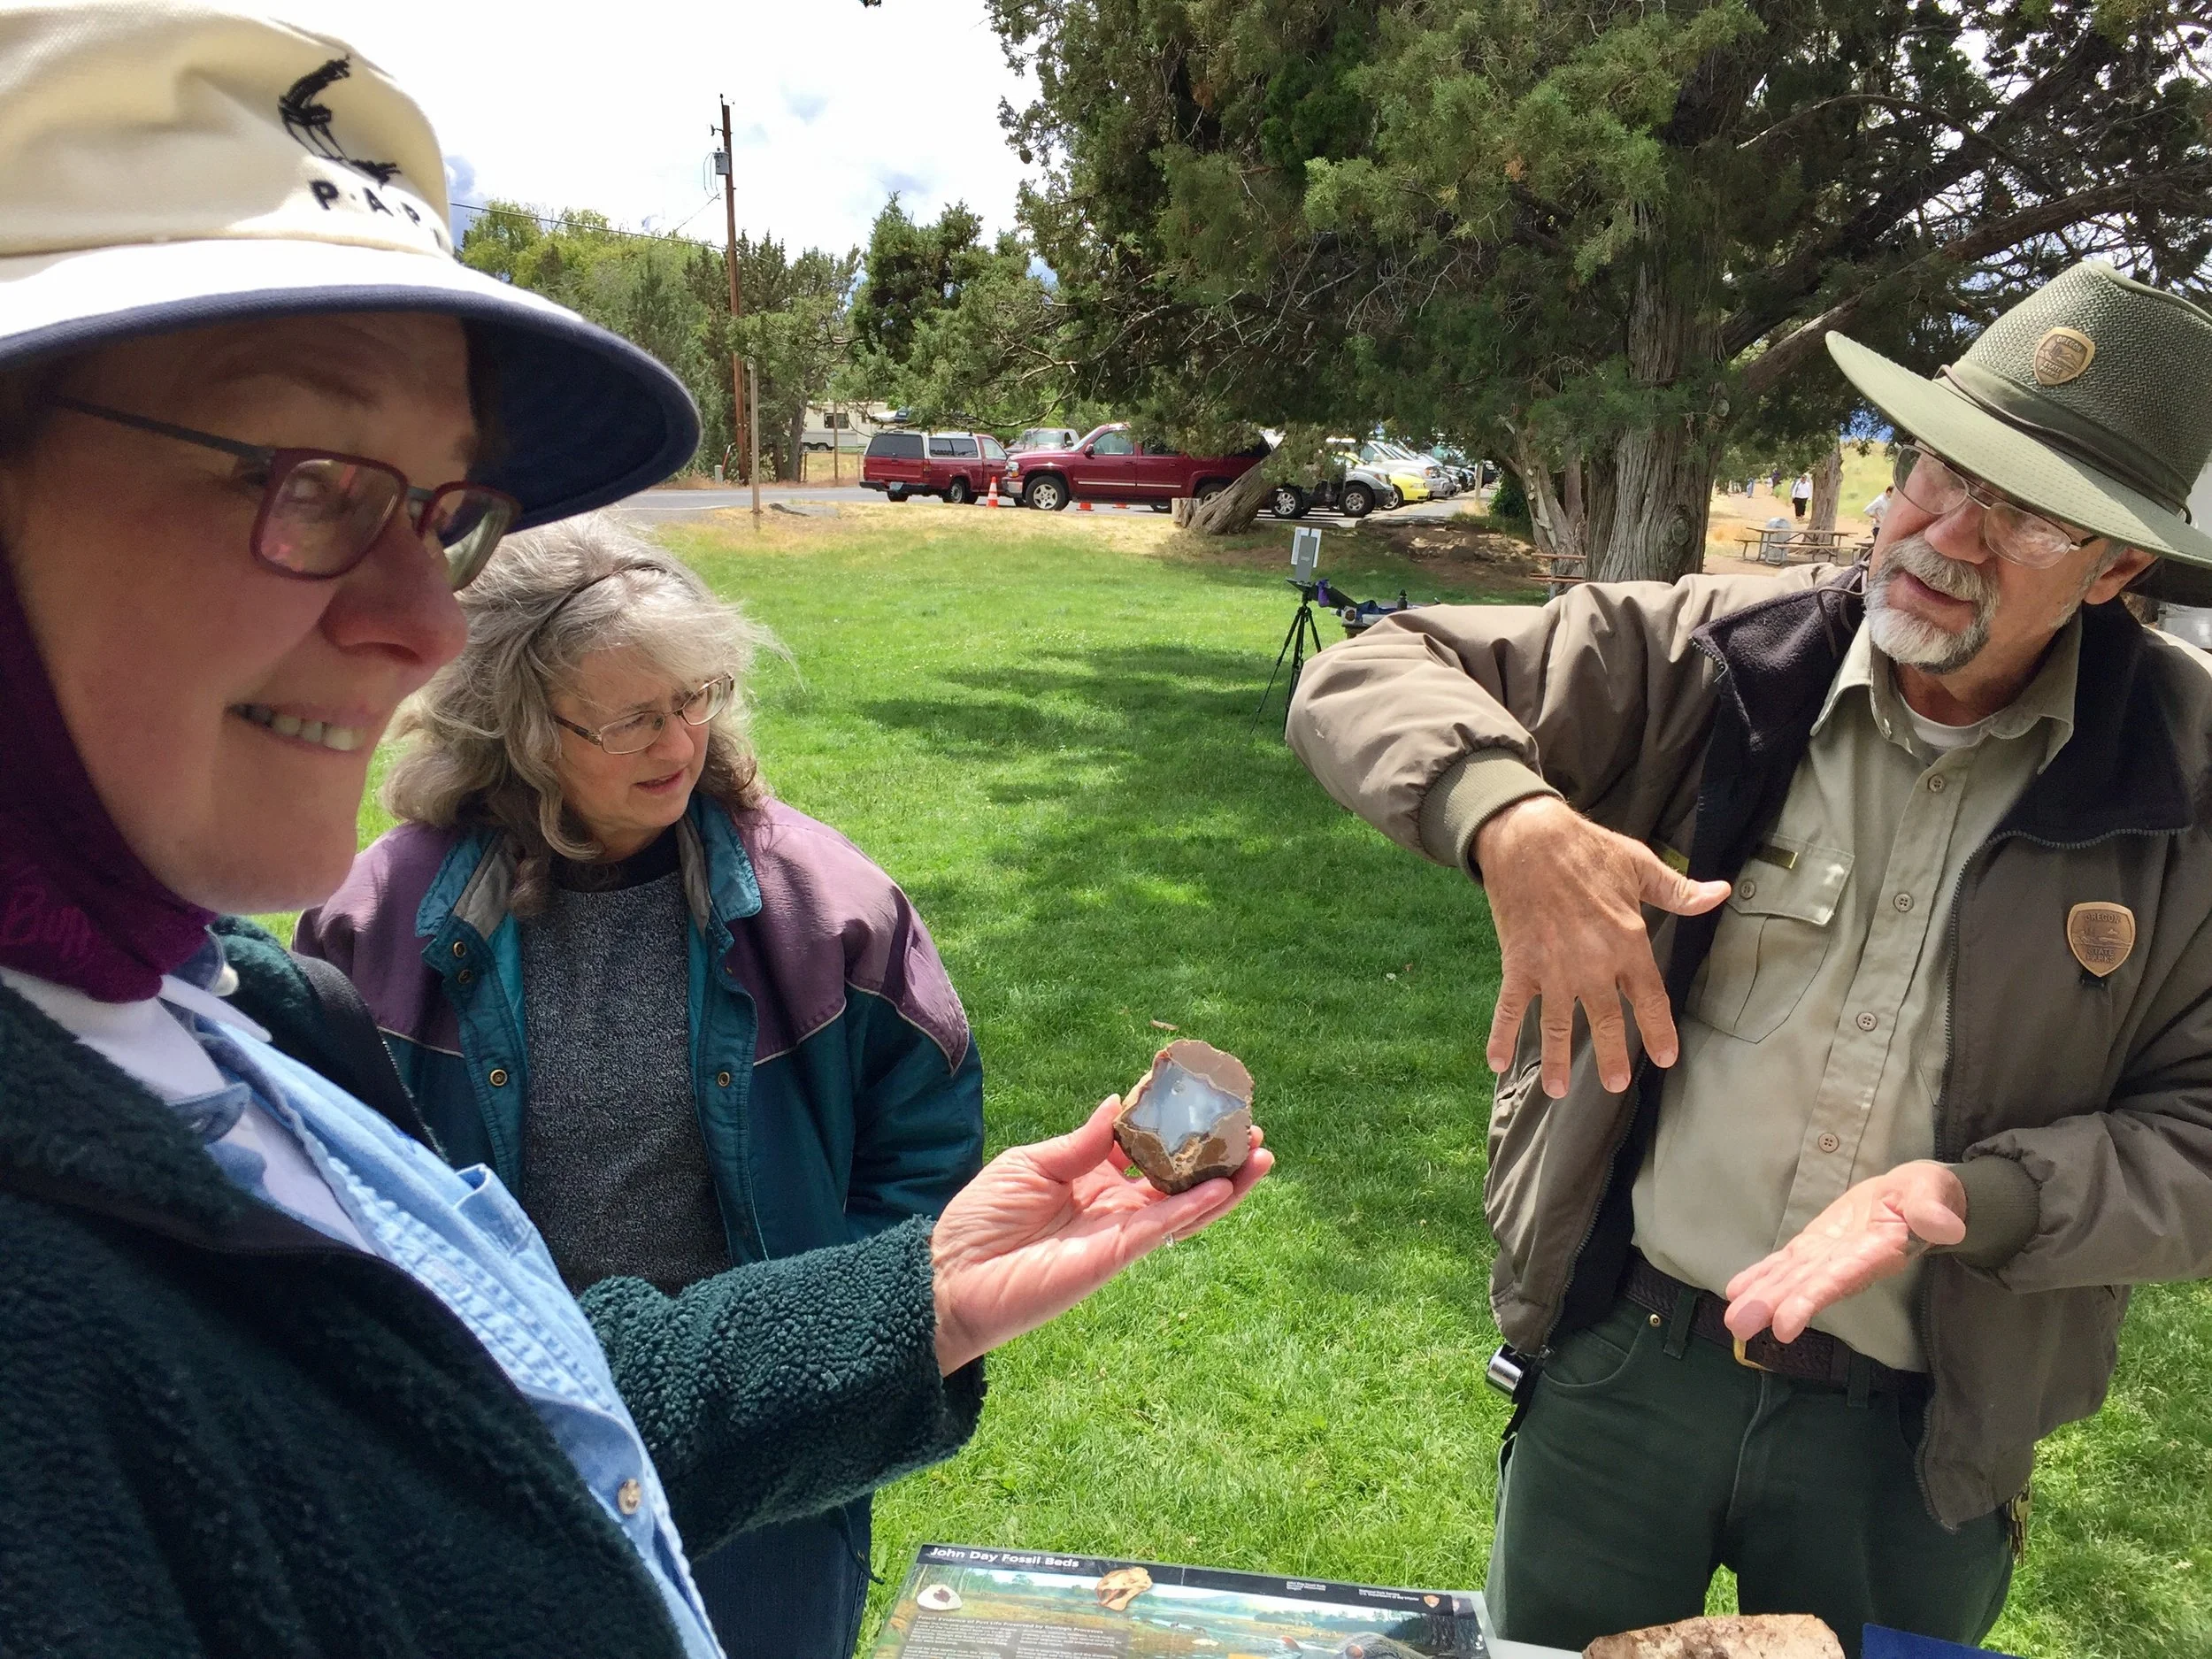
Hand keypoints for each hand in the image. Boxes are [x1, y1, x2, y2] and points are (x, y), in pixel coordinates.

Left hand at [929, 1096, 1272, 1373]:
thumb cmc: (980, 1221)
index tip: (1202, 1094)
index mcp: (1091, 1179)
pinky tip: (1222, 1185)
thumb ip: (1082, 1141)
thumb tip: (1119, 1102)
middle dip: (1217, 1156)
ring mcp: (1119, 1233)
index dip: (1175, 1123)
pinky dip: (1194, 1208)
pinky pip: (1164, 1228)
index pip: (1146, 1147)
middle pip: (1179, 1179)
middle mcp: (1113, 1206)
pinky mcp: (1115, 1256)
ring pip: (1186, 1207)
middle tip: (1251, 1129)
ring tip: (1259, 1155)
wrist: (951, 1275)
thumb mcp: (1031, 1164)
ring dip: (1226, 1184)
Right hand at [1474, 796, 1729, 1096]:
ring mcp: (1552, 968)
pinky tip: (1496, 1063)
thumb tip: (1721, 893)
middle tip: (1615, 1085)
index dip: (1658, 1030)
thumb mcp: (1640, 865)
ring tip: (1558, 1090)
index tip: (1666, 1057)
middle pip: (1606, 1021)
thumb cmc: (1588, 849)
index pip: (1649, 997)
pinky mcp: (1518, 963)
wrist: (1529, 837)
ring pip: (1557, 1025)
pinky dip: (1501, 1035)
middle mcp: (1592, 964)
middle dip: (1612, 1055)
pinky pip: (1510, 1007)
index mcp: (1627, 942)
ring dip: (1558, 1060)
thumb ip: (1679, 891)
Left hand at [1723, 1161, 1966, 1343]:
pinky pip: (1787, 1262)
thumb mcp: (1934, 1193)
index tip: (1784, 1325)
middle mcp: (1849, 1262)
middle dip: (1774, 1304)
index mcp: (1877, 1251)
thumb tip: (1946, 1226)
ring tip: (1733, 1318)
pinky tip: (1736, 1289)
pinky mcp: (1817, 1246)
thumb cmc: (1927, 1195)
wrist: (1914, 1196)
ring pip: (1792, 1278)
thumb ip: (1932, 1211)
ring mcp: (1830, 1256)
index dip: (1811, 1298)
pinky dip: (1762, 1274)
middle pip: (1808, 1285)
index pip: (1841, 1278)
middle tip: (1740, 1326)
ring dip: (1762, 1296)